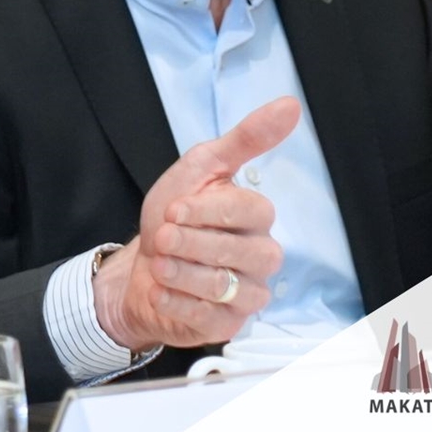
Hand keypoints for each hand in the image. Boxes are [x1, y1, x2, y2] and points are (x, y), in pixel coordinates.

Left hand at [93, 97, 300, 351]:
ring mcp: (248, 294)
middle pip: (239, 251)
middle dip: (190, 242)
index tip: (175, 207)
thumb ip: (246, 139)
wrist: (141, 264)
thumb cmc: (174, 216)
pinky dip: (174, 300)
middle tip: (164, 237)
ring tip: (160, 262)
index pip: (249, 211)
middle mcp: (262, 256)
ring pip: (223, 286)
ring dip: (179, 272)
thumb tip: (290, 105)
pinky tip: (160, 289)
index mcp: (257, 216)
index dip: (206, 209)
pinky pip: (208, 317)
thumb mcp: (200, 167)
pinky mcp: (227, 326)